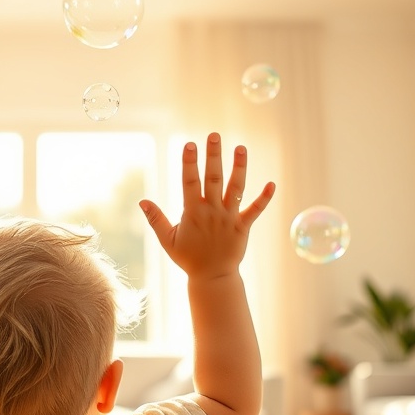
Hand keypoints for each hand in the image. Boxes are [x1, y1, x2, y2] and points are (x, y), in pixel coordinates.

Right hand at [139, 133, 274, 278]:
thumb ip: (156, 219)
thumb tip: (142, 201)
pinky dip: (264, 198)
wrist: (212, 278)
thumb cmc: (188, 258)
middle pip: (213, 179)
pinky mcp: (243, 227)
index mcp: (193, 212)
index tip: (190, 144)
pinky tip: (272, 184)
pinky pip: (255, 210)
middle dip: (213, 156)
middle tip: (214, 136)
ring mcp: (229, 218)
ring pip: (236, 189)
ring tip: (241, 148)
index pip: (190, 182)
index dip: (190, 163)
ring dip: (239, 168)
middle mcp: (212, 211)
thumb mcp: (168, 240)